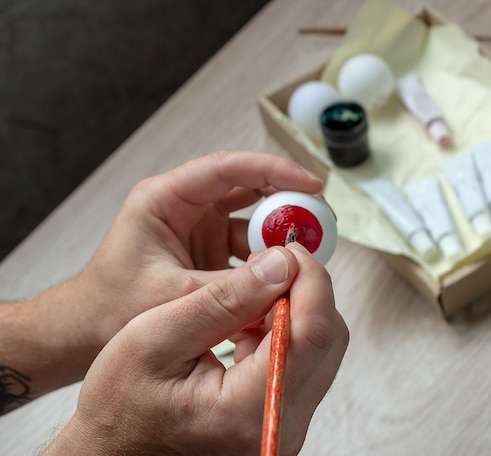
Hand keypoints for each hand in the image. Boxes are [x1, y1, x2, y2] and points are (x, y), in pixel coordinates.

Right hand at [45, 243, 348, 454]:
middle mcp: (278, 427)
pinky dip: (284, 332)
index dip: (310, 278)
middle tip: (266, 266)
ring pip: (320, 348)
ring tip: (249, 294)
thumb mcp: (156, 339)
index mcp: (247, 410)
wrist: (115, 453)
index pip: (314, 332)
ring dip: (294, 308)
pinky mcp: (279, 420)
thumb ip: (223, 301)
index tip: (286, 250)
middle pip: (327, 339)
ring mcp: (283, 427)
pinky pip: (302, 363)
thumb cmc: (120, 407)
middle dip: (304, 289)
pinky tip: (248, 322)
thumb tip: (279, 265)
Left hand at [68, 150, 322, 358]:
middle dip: (286, 199)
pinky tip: (286, 273)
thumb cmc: (112, 306)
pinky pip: (248, 245)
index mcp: (165, 199)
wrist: (89, 332)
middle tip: (321, 218)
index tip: (311, 183)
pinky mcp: (209, 250)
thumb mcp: (171, 296)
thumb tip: (282, 274)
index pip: (226, 169)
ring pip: (251, 216)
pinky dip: (268, 257)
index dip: (272, 170)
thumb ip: (227, 287)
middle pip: (247, 187)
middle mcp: (185, 206)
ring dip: (280, 230)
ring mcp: (199, 228)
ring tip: (311, 248)